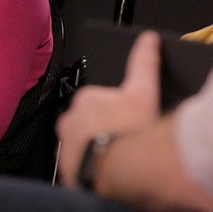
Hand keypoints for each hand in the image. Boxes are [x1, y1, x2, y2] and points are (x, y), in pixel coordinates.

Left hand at [57, 30, 162, 186]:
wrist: (122, 173)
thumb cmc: (132, 132)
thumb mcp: (144, 92)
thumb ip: (144, 63)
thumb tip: (148, 38)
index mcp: (84, 99)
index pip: (100, 102)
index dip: (119, 113)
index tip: (129, 123)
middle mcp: (68, 121)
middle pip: (91, 124)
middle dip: (106, 131)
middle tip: (127, 141)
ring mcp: (65, 147)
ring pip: (83, 146)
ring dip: (97, 150)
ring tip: (119, 159)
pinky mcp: (65, 171)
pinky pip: (78, 167)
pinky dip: (90, 169)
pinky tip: (107, 172)